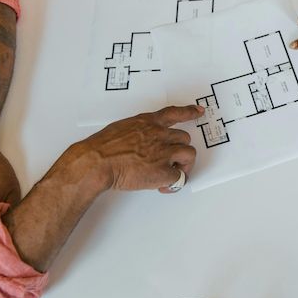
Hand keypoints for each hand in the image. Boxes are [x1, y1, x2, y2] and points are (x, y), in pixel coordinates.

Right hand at [68, 105, 203, 193]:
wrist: (97, 162)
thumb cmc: (102, 148)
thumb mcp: (121, 129)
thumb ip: (136, 133)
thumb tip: (140, 143)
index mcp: (148, 123)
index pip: (174, 113)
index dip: (189, 112)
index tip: (199, 111)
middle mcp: (160, 135)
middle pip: (184, 138)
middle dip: (180, 149)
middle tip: (173, 161)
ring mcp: (164, 152)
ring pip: (189, 155)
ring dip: (184, 165)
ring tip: (173, 173)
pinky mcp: (163, 171)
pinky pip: (179, 177)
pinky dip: (174, 183)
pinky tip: (163, 186)